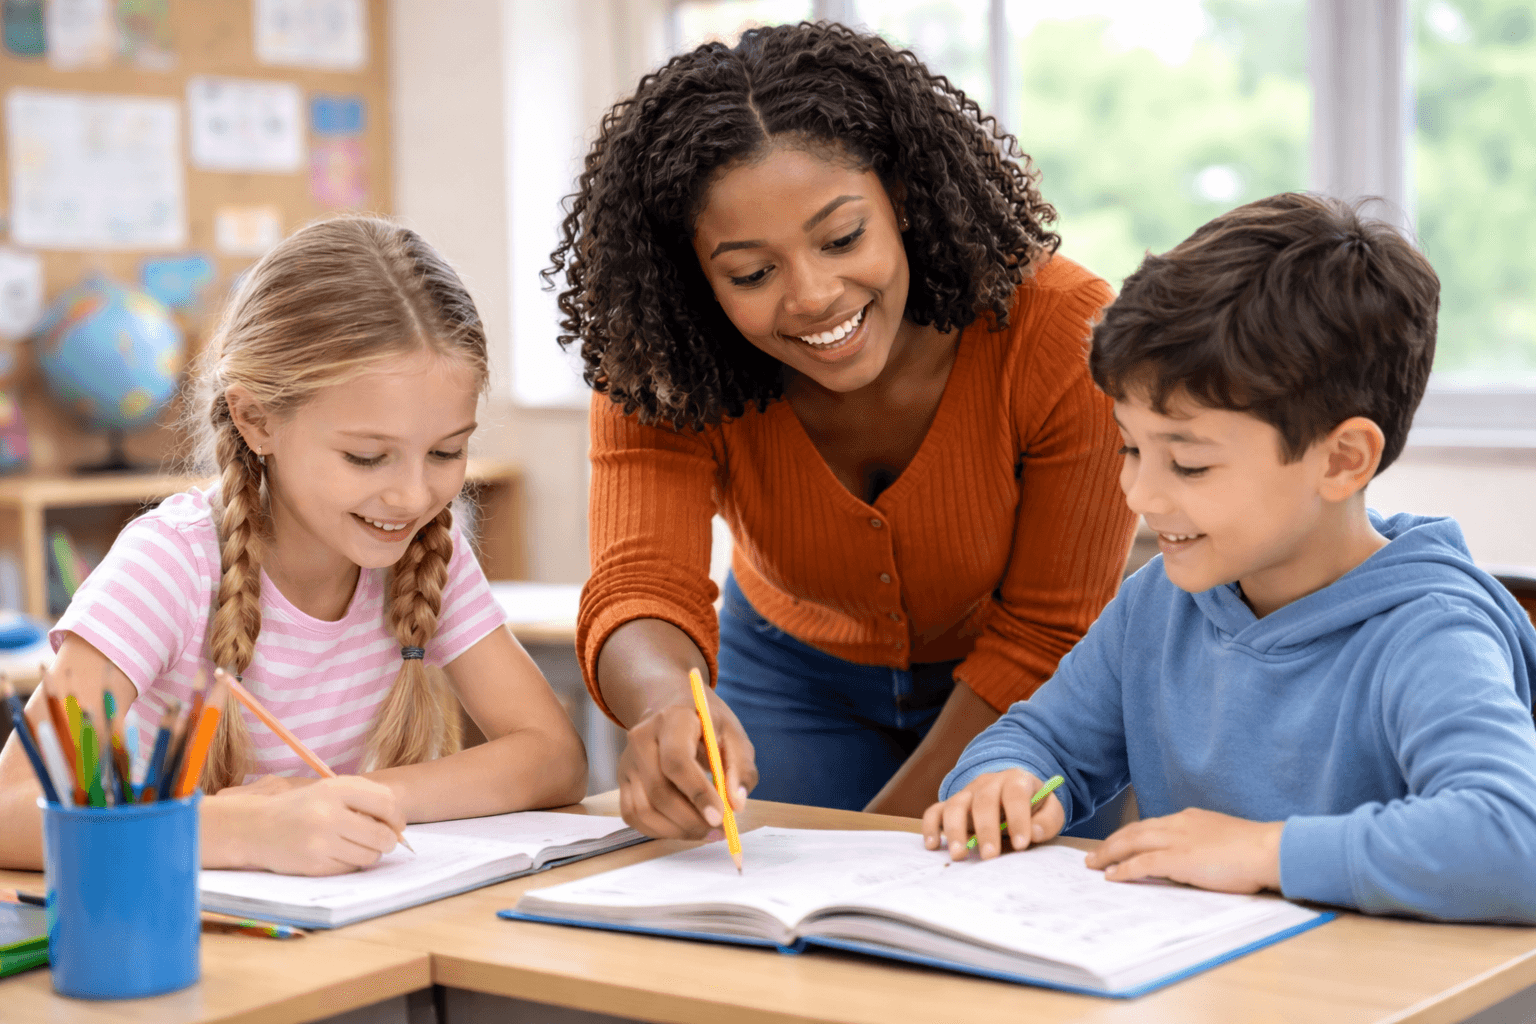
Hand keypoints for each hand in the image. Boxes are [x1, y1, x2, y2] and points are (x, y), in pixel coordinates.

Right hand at [229, 776, 406, 875]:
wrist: (255, 827)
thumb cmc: (301, 807)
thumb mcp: (329, 790)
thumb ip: (365, 797)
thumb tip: (399, 823)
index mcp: (336, 789)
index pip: (387, 804)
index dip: (398, 818)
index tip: (396, 824)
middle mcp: (329, 814)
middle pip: (383, 836)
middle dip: (389, 841)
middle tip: (383, 840)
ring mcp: (321, 842)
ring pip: (370, 856)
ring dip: (371, 853)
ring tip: (356, 845)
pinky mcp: (314, 865)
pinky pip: (350, 868)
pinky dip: (351, 863)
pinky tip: (337, 853)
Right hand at [617, 690, 756, 839]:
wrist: (671, 707)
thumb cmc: (706, 722)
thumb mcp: (733, 733)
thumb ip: (741, 767)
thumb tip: (736, 804)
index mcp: (672, 720)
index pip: (677, 761)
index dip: (698, 793)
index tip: (720, 818)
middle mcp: (642, 739)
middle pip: (659, 791)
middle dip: (691, 820)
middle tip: (719, 830)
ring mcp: (628, 760)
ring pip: (643, 810)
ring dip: (677, 830)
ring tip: (705, 831)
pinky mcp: (622, 779)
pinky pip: (633, 815)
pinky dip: (659, 831)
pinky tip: (683, 828)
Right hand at [921, 769, 1063, 860]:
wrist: (1014, 794)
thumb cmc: (1034, 807)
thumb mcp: (1050, 810)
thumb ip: (1047, 821)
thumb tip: (1033, 833)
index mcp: (1016, 780)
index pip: (1015, 794)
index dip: (1018, 818)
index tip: (1021, 845)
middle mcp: (988, 783)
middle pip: (983, 801)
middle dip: (986, 830)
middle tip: (989, 856)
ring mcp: (967, 793)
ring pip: (955, 805)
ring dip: (955, 830)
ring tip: (959, 855)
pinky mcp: (951, 805)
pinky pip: (935, 811)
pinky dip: (931, 827)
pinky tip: (933, 846)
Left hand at [1085, 808, 1283, 893]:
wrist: (1270, 849)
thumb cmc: (1255, 849)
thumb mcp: (1222, 838)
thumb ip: (1202, 843)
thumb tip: (1191, 858)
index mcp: (1189, 818)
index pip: (1151, 826)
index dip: (1130, 835)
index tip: (1117, 844)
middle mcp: (1178, 824)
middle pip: (1134, 831)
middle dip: (1111, 843)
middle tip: (1093, 854)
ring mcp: (1177, 840)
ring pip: (1132, 843)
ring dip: (1109, 854)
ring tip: (1093, 864)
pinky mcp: (1179, 858)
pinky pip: (1142, 863)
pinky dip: (1124, 869)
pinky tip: (1112, 876)